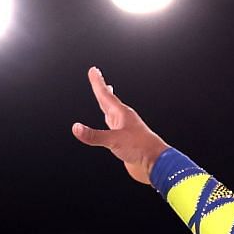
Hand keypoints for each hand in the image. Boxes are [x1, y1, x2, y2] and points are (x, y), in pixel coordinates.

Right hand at [71, 66, 169, 184]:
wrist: (156, 163)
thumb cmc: (141, 148)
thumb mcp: (114, 140)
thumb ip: (94, 136)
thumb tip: (76, 128)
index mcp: (122, 114)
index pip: (106, 95)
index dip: (98, 83)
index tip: (93, 70)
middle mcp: (123, 119)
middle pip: (109, 101)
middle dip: (102, 89)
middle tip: (97, 78)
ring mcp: (125, 130)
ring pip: (112, 113)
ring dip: (107, 105)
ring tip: (104, 98)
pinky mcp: (126, 141)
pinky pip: (114, 128)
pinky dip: (109, 123)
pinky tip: (110, 125)